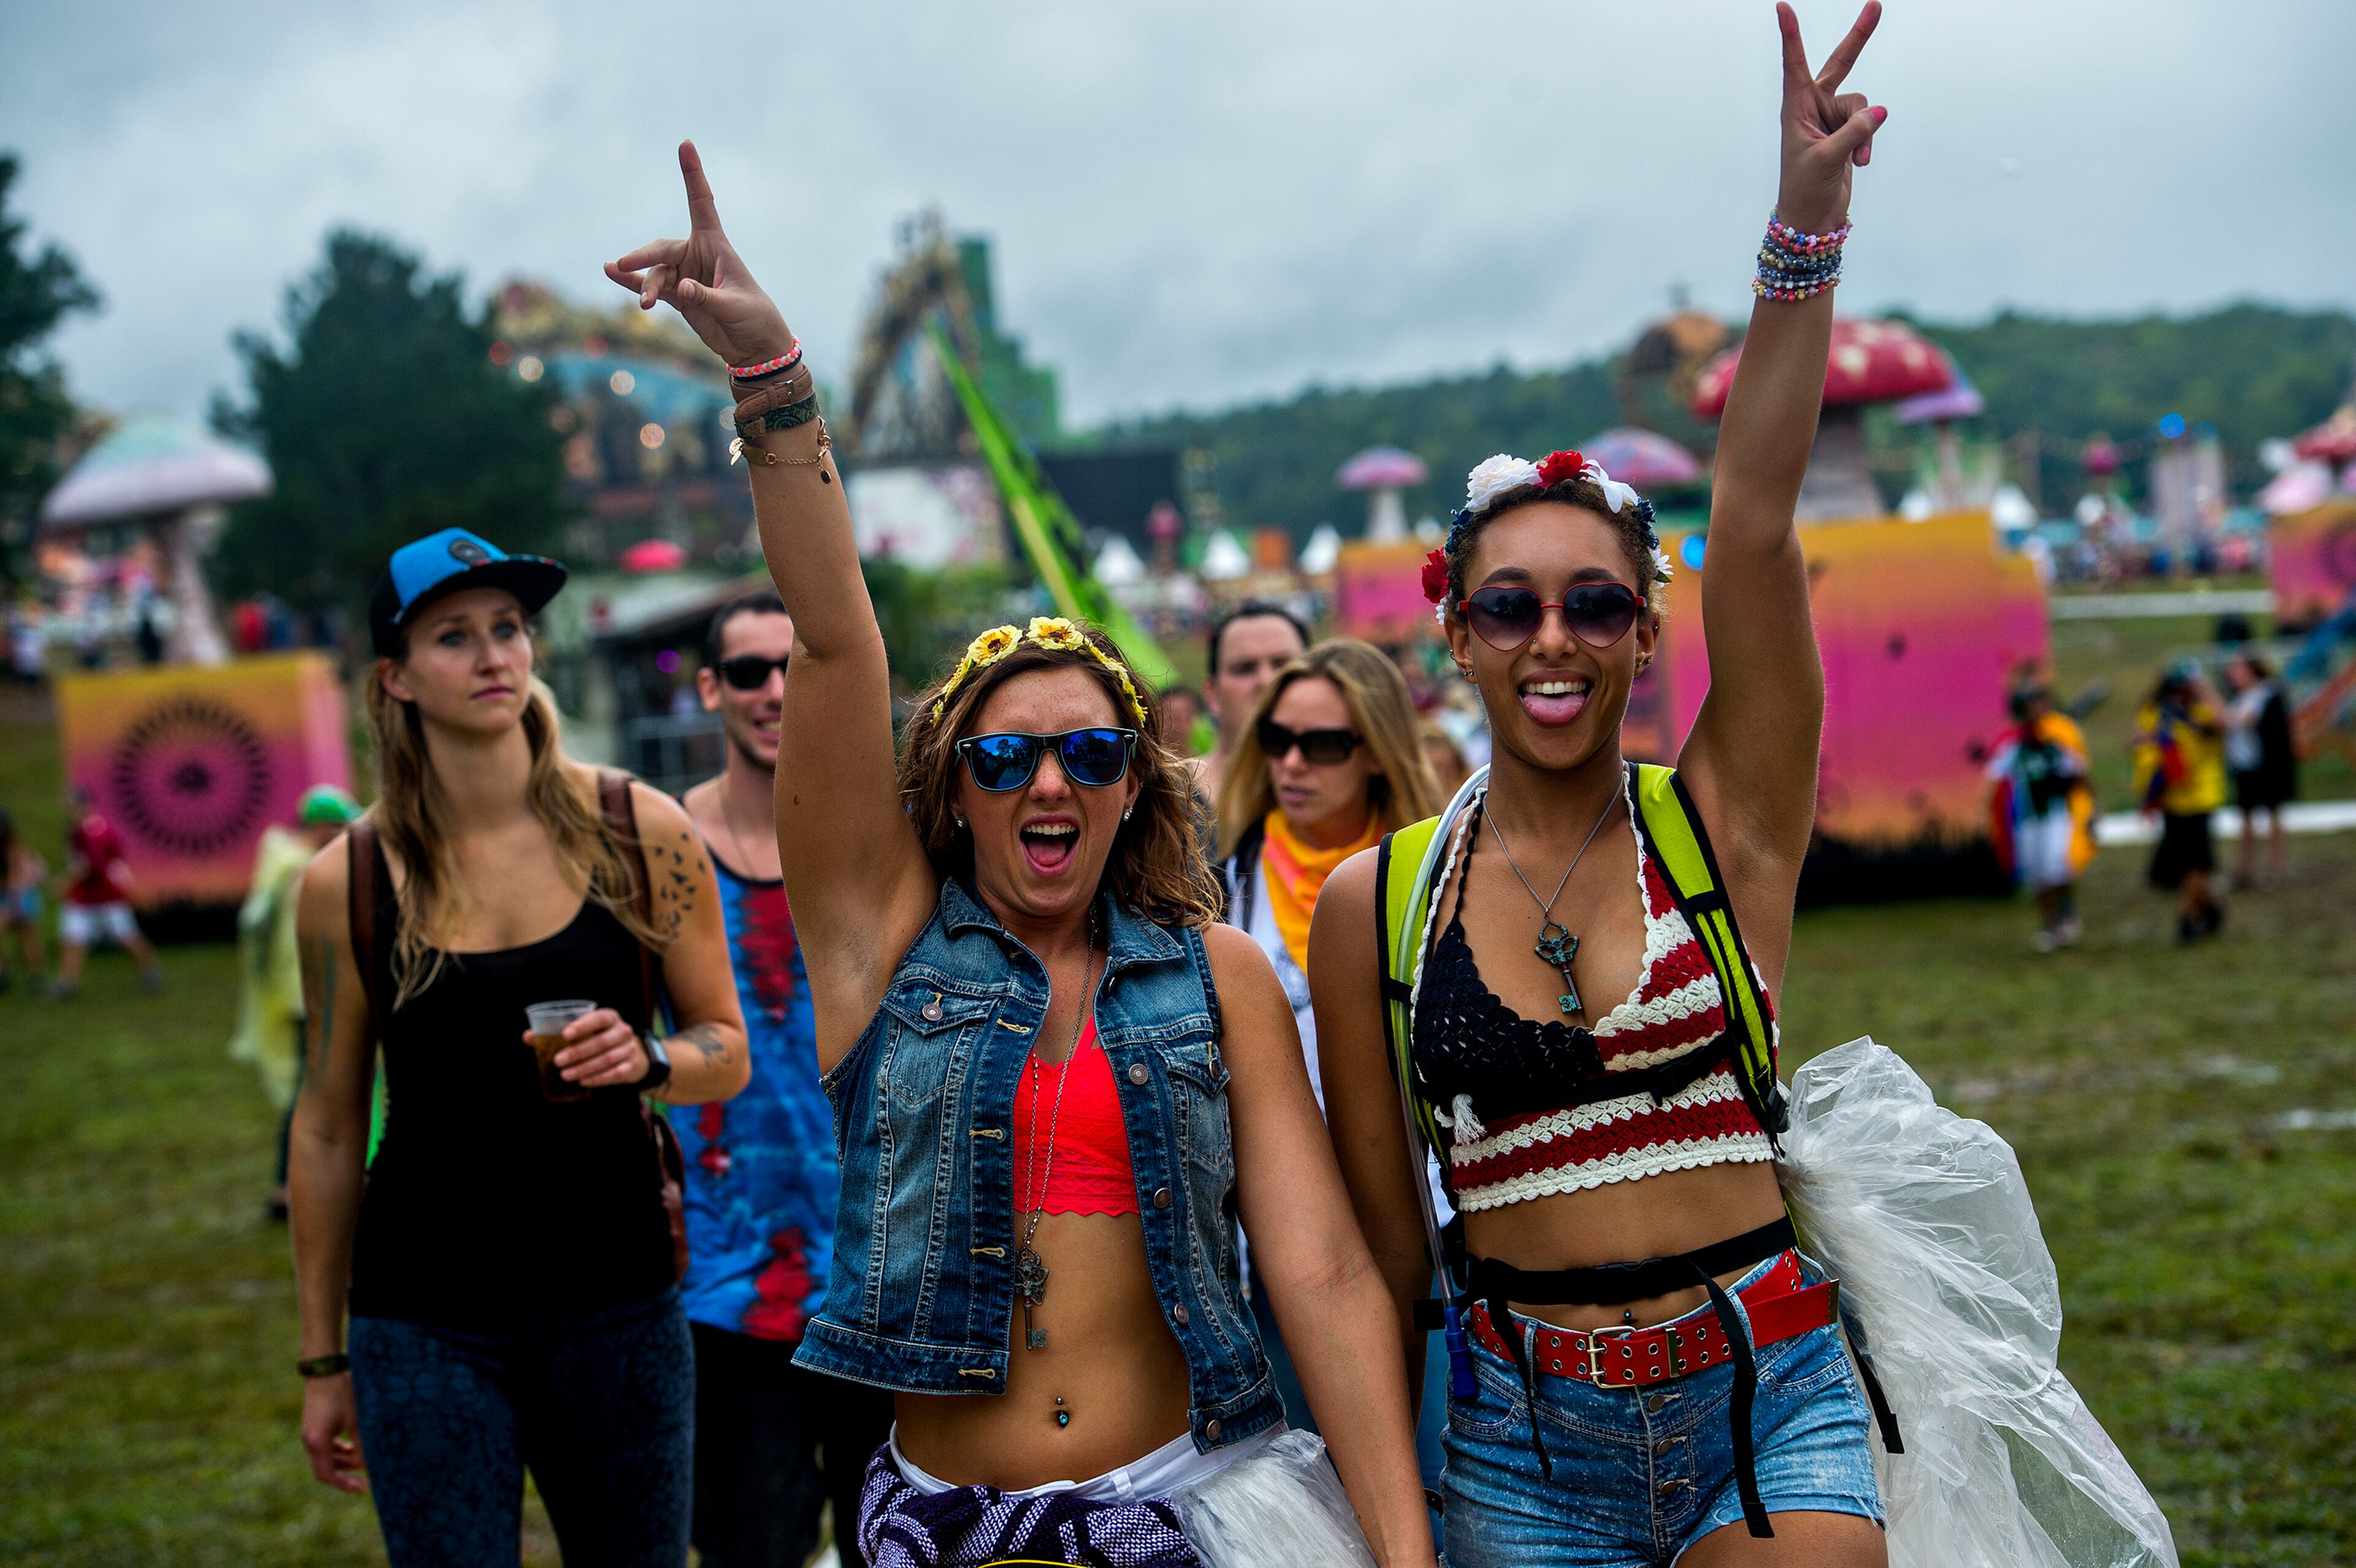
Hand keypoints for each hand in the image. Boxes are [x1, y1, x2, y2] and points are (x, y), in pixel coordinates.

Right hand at [300, 1374, 367, 1494]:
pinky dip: (339, 1450)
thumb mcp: (357, 1420)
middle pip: (326, 1468)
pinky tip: (352, 1445)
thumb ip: (362, 1444)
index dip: (345, 1484)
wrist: (325, 1371)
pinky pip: (325, 1447)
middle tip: (367, 1473)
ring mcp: (309, 1433)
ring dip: (344, 1460)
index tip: (363, 1489)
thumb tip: (370, 1465)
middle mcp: (309, 1440)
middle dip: (346, 1472)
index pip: (328, 1475)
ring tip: (363, 1456)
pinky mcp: (313, 1426)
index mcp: (317, 1442)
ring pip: (326, 1458)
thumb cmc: (342, 1394)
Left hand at [538, 1007, 651, 1087]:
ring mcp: (629, 1049)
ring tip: (566, 1074)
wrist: (632, 1054)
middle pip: (601, 1042)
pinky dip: (598, 1078)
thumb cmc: (599, 1039)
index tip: (565, 1035)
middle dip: (578, 1053)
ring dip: (584, 1068)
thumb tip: (528, 1036)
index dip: (583, 1025)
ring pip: (607, 1060)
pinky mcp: (631, 1066)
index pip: (599, 1018)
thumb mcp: (584, 1032)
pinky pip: (615, 1074)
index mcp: (610, 1017)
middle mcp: (623, 1031)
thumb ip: (556, 1033)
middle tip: (558, 1061)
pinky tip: (583, 1081)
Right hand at [605, 140, 794, 367]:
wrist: (755, 347)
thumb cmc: (754, 318)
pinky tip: (611, 275)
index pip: (702, 203)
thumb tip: (680, 289)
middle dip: (643, 258)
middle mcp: (697, 255)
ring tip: (644, 304)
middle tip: (623, 265)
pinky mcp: (678, 297)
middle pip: (663, 249)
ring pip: (655, 273)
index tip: (685, 144)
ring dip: (646, 286)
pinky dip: (633, 283)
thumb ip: (706, 297)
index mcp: (716, 245)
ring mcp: (685, 275)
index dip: (693, 175)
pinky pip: (651, 286)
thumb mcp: (734, 306)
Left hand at [1774, 1, 1888, 235]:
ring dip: (1862, 134)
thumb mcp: (1826, 159)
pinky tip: (1856, 164)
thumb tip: (1879, 112)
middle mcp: (1813, 107)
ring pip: (1862, 106)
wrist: (1811, 216)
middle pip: (1841, 64)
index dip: (1791, 35)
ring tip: (1851, 159)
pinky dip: (1866, 145)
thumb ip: (1853, 133)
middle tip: (1876, 5)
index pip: (1794, 64)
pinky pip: (1868, 125)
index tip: (1782, 7)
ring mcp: (1832, 118)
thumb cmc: (1805, 188)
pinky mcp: (1849, 131)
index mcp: (1795, 108)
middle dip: (1859, 37)